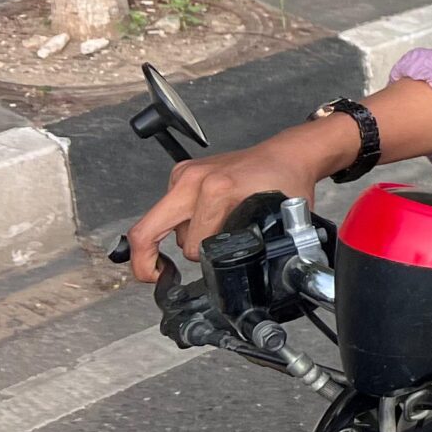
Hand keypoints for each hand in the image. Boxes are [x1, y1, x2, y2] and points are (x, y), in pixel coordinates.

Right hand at [121, 127, 342, 280]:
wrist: (286, 154)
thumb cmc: (286, 182)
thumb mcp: (279, 220)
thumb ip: (262, 249)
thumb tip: (253, 276)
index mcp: (218, 190)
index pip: (192, 246)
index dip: (202, 262)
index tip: (198, 274)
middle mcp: (194, 180)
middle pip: (146, 231)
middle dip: (145, 262)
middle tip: (156, 278)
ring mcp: (184, 174)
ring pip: (161, 224)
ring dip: (181, 238)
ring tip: (211, 236)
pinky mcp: (181, 172)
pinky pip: (167, 209)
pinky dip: (179, 224)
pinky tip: (201, 226)